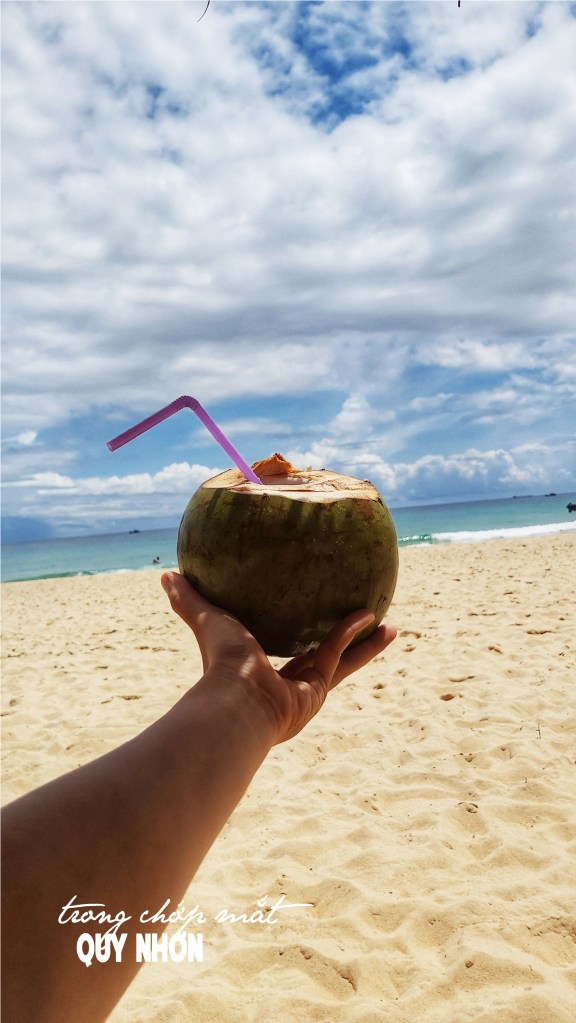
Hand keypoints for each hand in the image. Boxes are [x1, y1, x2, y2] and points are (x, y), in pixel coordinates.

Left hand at [161, 572, 396, 744]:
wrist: (235, 701)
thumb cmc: (219, 664)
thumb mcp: (207, 620)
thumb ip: (188, 600)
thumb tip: (166, 574)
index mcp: (263, 673)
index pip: (287, 653)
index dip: (302, 638)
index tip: (315, 623)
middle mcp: (288, 685)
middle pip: (322, 659)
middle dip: (343, 644)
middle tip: (363, 624)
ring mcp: (305, 691)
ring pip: (342, 660)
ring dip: (364, 644)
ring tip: (389, 625)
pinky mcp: (319, 691)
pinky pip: (340, 656)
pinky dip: (357, 636)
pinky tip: (376, 618)